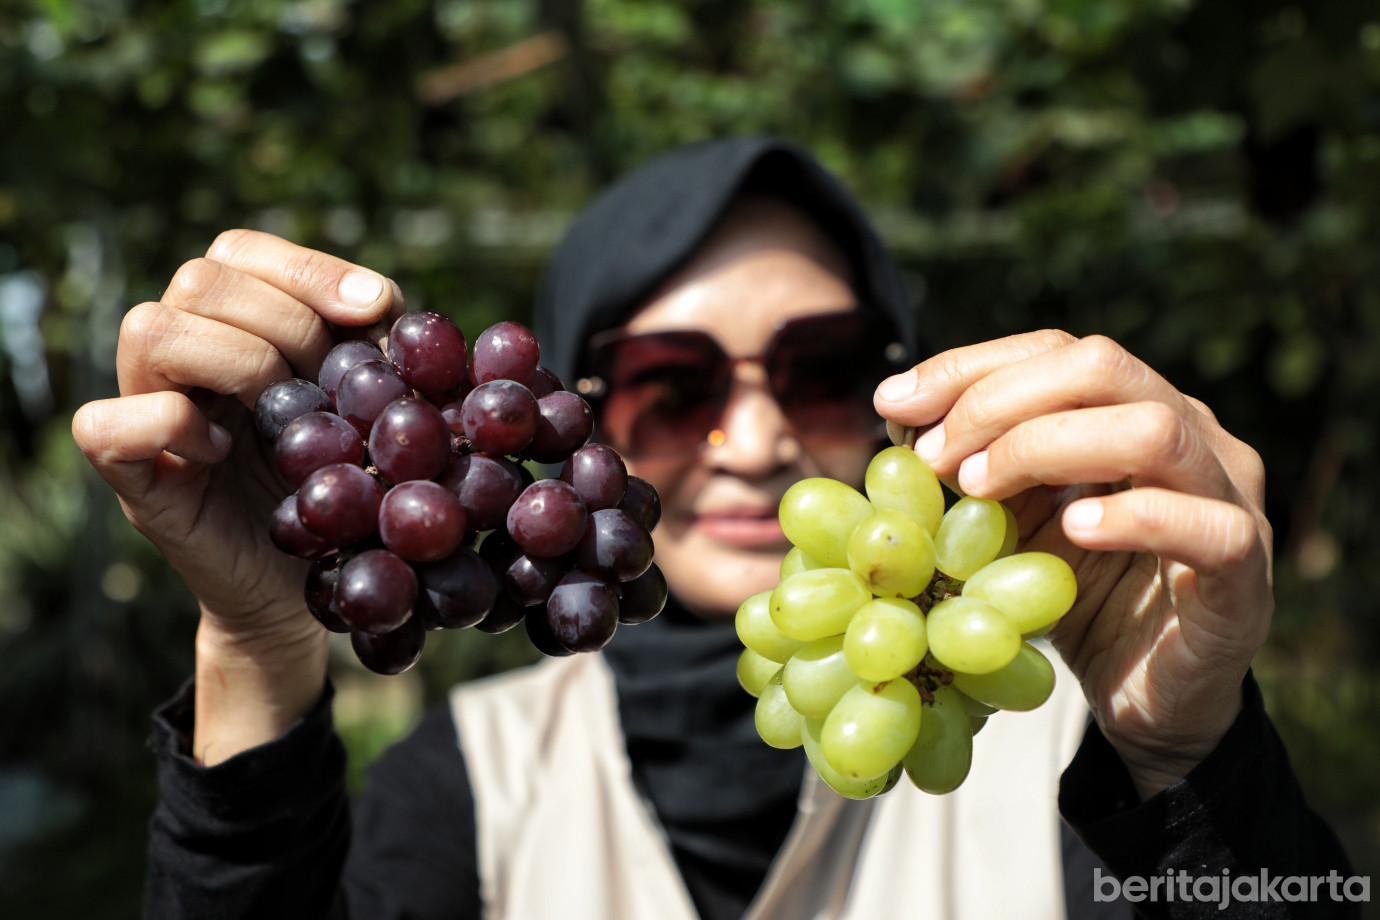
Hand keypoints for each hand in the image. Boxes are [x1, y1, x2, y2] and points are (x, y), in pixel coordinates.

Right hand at [72, 230, 402, 760]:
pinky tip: (225, 451)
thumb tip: (385, 307)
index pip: (241, 250)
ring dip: (237, 362)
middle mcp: (181, 358)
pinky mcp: (134, 480)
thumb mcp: (370, 411)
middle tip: (329, 385)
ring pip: (148, 328)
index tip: (377, 311)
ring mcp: (148, 413)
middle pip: (199, 278)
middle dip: (286, 323)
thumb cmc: (344, 490)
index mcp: (235, 327)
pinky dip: (171, 425)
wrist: (318, 592)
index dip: (310, 270)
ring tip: (284, 417)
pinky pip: (105, 425)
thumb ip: (374, 354)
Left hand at [875, 331, 1272, 798]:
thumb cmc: (1078, 599)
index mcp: (1134, 410)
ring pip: (1154, 429)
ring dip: (1048, 447)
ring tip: (980, 488)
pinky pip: (1208, 525)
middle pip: (1101, 368)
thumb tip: (896, 420)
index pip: (1056, 352)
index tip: (892, 404)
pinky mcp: (1245, 571)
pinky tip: (1073, 528)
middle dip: (998, 402)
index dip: (969, 367)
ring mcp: (1228, 496)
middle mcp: (1191, 434)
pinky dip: (1135, 517)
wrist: (1146, 700)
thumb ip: (974, 470)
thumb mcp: (1010, 526)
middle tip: (935, 457)